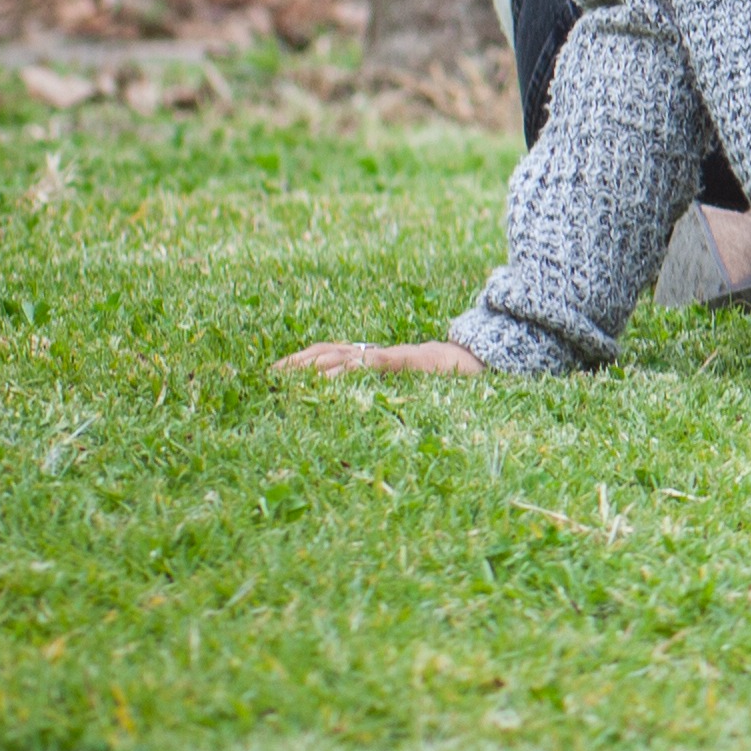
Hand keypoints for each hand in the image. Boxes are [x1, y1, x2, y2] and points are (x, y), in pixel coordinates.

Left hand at [277, 338, 488, 379]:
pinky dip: (349, 369)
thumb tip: (348, 398)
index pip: (329, 353)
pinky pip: (373, 364)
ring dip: (312, 366)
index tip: (271, 374)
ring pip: (343, 356)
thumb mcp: (408, 385)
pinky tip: (329, 378)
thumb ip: (381, 386)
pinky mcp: (408, 361)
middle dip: (295, 363)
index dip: (300, 361)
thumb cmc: (447, 377)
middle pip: (327, 351)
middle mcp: (378, 354)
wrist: (486, 362)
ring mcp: (392, 356)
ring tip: (286, 378)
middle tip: (265, 378)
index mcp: (375, 359)